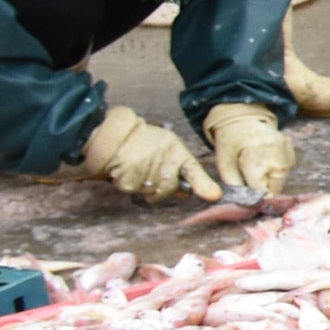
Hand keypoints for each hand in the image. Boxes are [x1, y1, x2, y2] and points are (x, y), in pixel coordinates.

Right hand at [79, 106, 216, 203]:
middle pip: (168, 189)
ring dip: (142, 186)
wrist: (114, 132)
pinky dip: (127, 183)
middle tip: (150, 176)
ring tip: (136, 167)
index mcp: (176, 151)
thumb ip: (180, 171)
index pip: (193, 170)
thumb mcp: (168, 148)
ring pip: (149, 192)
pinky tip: (125, 168)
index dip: (203, 184)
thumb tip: (186, 194)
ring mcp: (146, 169)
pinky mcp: (128, 177)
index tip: (214, 196)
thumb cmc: (145, 141)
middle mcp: (164, 160)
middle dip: (161, 190)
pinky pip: (131, 189)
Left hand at [203, 102, 293, 195]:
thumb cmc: (230, 141)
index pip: (261, 191)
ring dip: (269, 181)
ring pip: (281, 181)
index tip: (246, 199)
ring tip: (256, 169)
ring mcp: (287, 153)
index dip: (253, 198)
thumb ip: (235, 185)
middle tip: (249, 183)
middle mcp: (277, 156)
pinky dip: (275, 172)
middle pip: (274, 188)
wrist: (244, 117)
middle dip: (262, 190)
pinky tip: (265, 161)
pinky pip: (286, 171)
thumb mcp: (224, 163)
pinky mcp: (292, 151)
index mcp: (257, 158)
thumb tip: (245, 204)